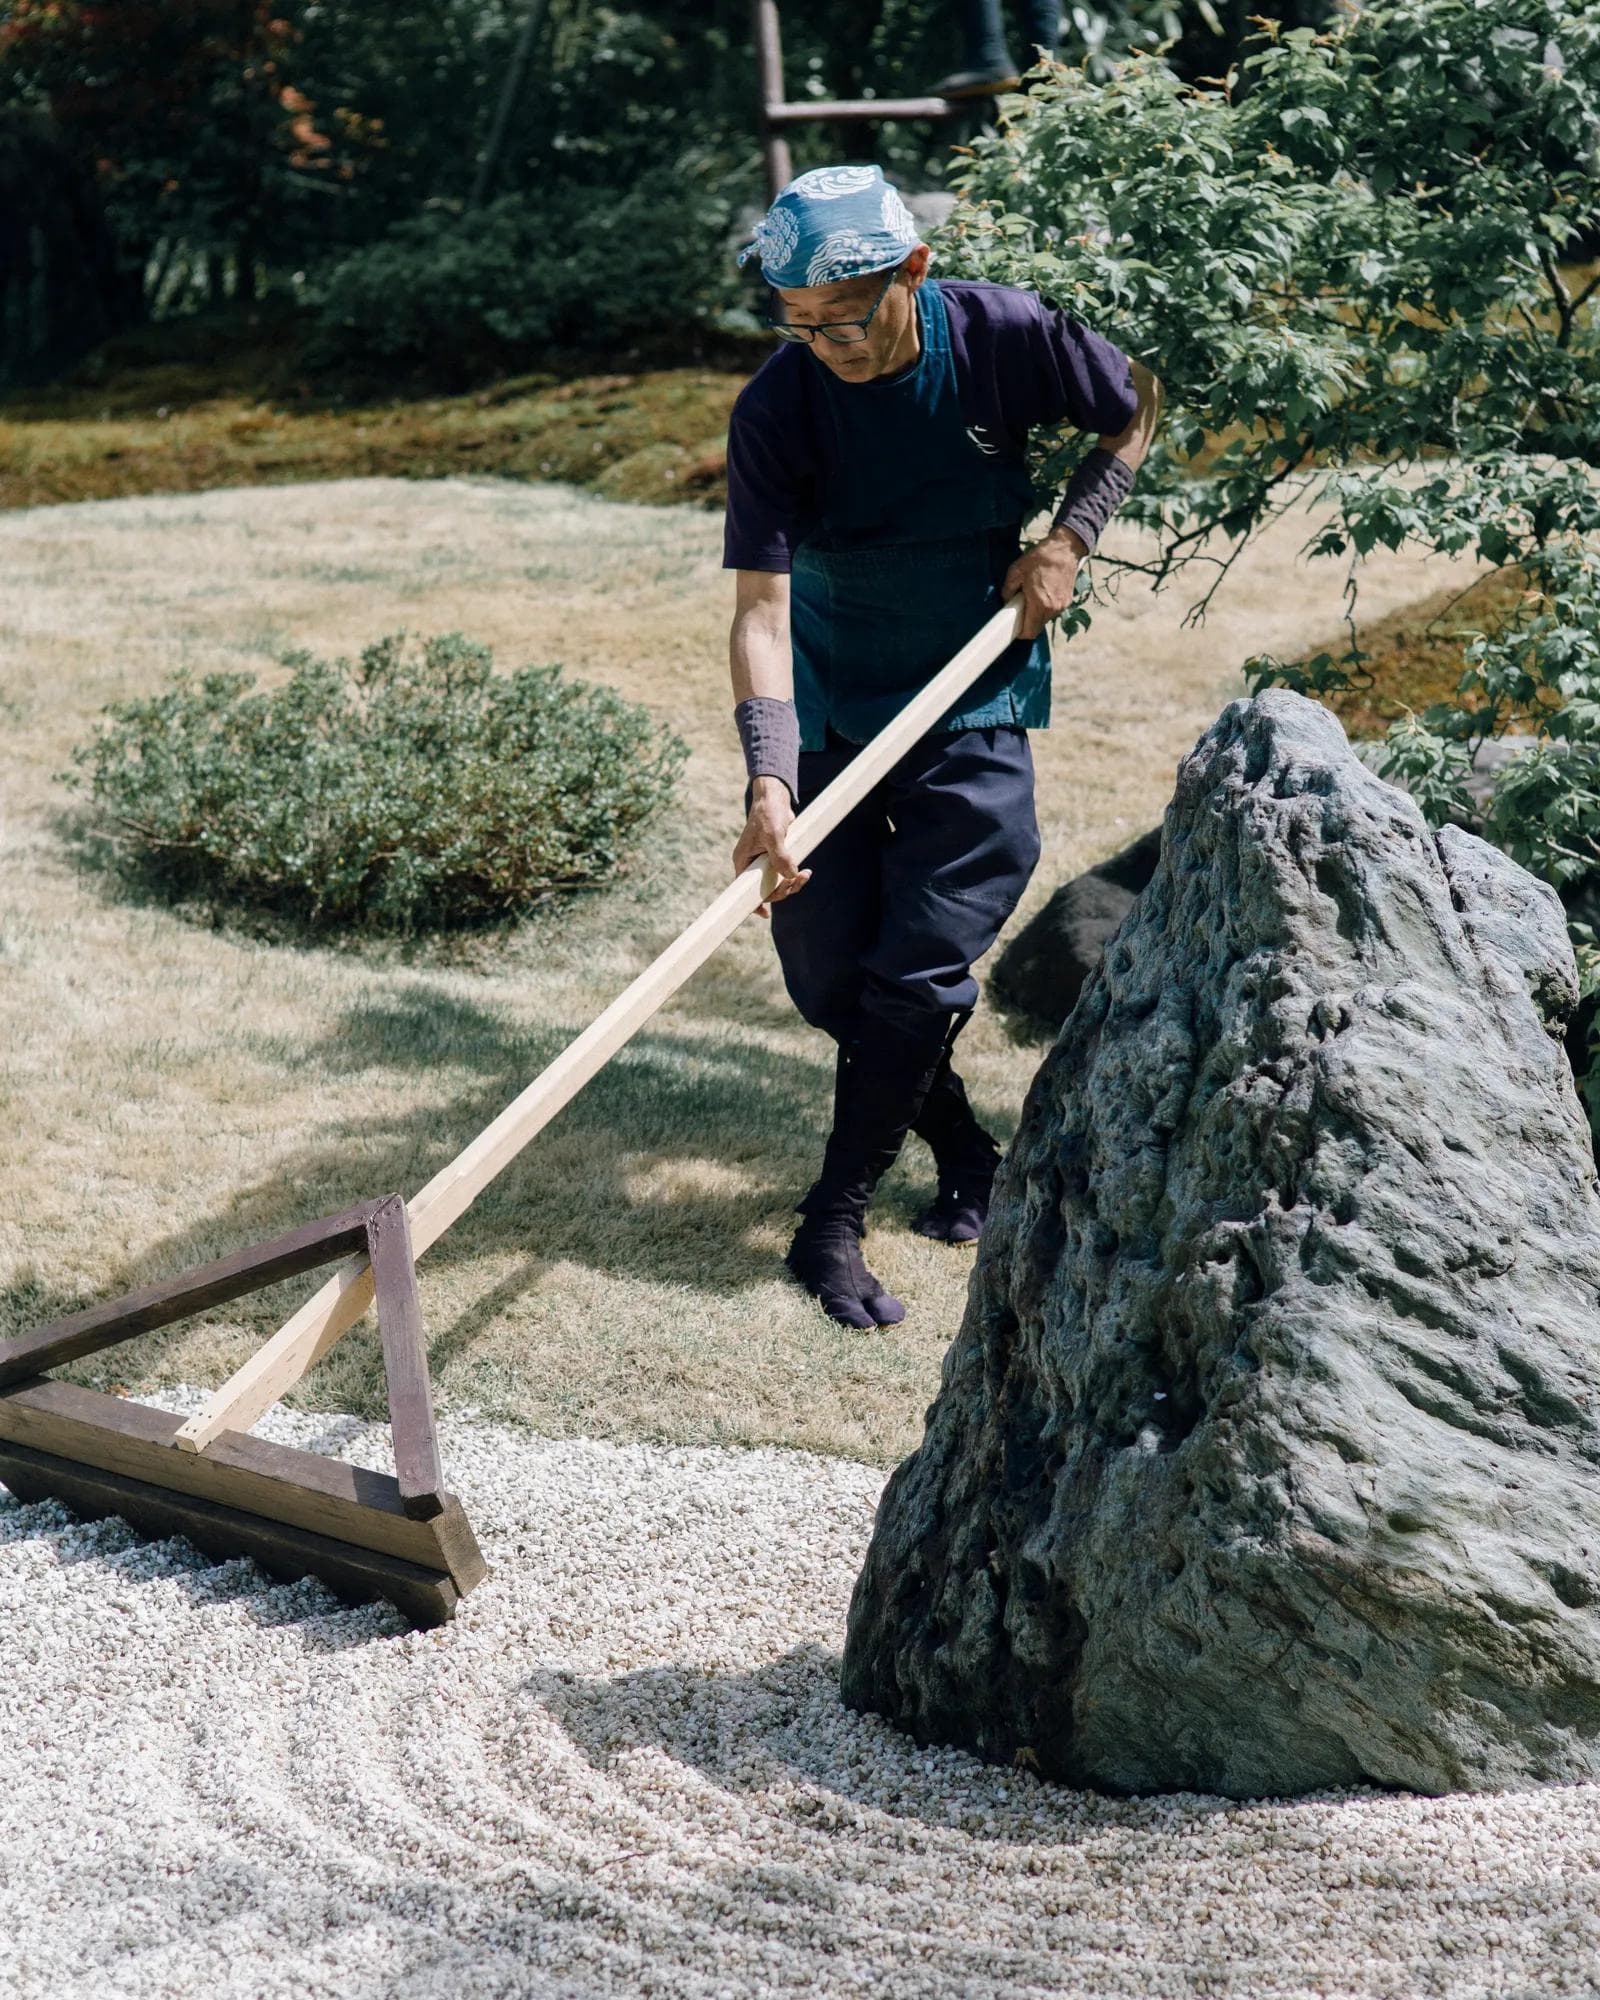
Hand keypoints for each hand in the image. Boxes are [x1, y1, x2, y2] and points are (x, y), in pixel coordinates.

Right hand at [733, 776, 810, 918]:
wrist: (775, 797)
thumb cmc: (768, 813)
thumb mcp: (773, 834)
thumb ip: (780, 856)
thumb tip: (790, 876)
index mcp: (743, 861)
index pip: (744, 889)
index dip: (754, 902)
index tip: (765, 913)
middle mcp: (752, 864)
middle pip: (765, 888)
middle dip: (783, 889)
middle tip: (799, 880)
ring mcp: (764, 861)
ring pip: (777, 882)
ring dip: (792, 882)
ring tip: (806, 874)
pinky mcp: (776, 856)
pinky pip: (784, 873)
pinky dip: (794, 874)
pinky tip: (804, 872)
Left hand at [1002, 524, 1086, 640]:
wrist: (1065, 548)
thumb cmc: (1041, 558)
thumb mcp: (1016, 571)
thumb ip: (1008, 590)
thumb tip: (1006, 600)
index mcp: (1040, 604)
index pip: (1029, 632)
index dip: (1020, 633)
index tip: (1014, 628)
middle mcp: (1053, 608)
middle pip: (1037, 627)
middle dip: (1027, 622)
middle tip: (1020, 607)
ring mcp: (1062, 605)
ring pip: (1045, 619)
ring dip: (1037, 613)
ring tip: (1032, 595)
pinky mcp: (1067, 600)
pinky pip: (1053, 611)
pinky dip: (1046, 606)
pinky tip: (1042, 592)